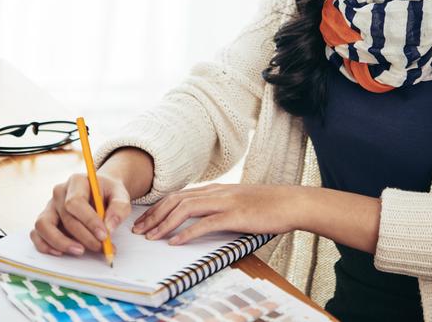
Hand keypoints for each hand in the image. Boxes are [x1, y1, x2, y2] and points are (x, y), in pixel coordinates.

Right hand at [30, 172, 131, 255]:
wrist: (100, 192)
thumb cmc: (109, 194)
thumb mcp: (121, 195)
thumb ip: (119, 208)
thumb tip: (109, 227)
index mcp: (77, 181)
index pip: (76, 202)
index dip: (89, 221)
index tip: (104, 235)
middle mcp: (59, 192)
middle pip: (65, 217)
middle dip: (84, 236)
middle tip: (100, 247)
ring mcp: (50, 206)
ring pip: (43, 226)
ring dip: (61, 242)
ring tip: (80, 252)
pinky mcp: (45, 220)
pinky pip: (36, 234)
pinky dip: (45, 246)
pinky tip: (61, 253)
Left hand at [131, 183, 299, 244]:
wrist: (292, 202)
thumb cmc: (268, 206)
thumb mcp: (238, 201)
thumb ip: (220, 206)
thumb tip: (202, 219)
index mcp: (216, 189)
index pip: (179, 195)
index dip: (159, 207)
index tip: (145, 220)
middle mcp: (216, 192)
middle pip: (176, 200)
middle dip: (154, 215)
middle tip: (139, 230)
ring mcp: (225, 202)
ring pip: (186, 209)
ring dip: (165, 223)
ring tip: (151, 236)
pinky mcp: (235, 215)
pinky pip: (205, 223)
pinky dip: (187, 232)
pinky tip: (175, 242)